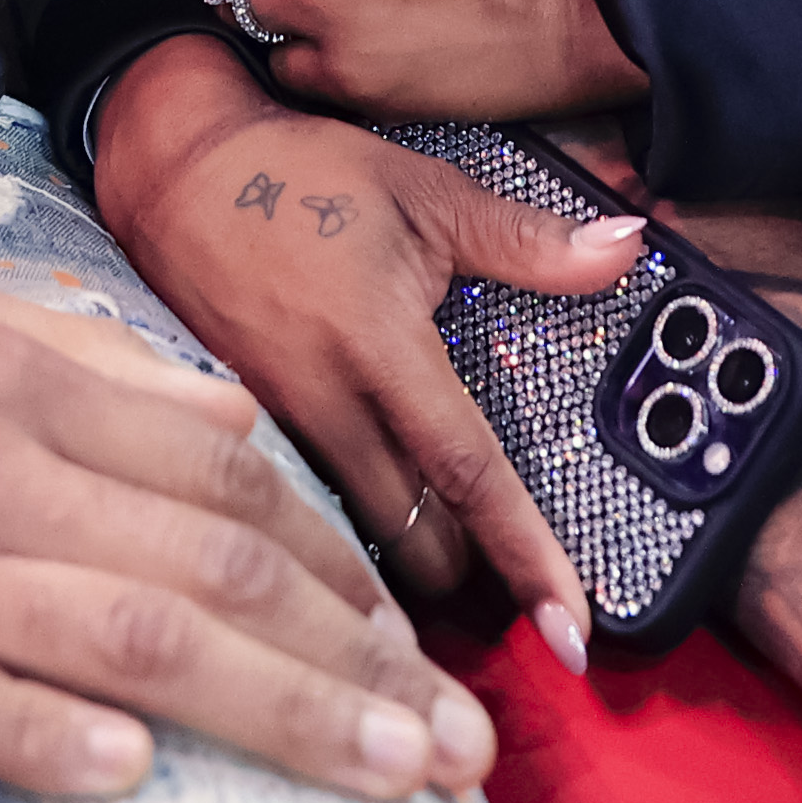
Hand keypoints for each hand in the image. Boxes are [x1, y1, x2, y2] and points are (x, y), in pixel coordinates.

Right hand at [0, 263, 499, 802]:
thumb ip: (86, 359)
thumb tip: (227, 418)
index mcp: (22, 379)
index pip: (222, 476)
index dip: (335, 565)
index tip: (411, 640)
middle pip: (216, 566)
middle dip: (359, 660)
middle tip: (460, 742)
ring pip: (137, 637)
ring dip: (281, 712)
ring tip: (387, 774)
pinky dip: (62, 740)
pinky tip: (135, 778)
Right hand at [92, 34, 634, 642]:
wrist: (174, 170)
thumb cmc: (301, 174)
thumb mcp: (423, 191)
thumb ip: (526, 239)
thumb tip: (627, 247)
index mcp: (377, 344)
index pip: (467, 473)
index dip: (526, 556)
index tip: (572, 632)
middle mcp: (323, 402)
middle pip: (413, 545)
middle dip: (468, 573)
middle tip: (512, 573)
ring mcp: (276, 428)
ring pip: (357, 545)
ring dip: (409, 561)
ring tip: (449, 554)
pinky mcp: (243, 438)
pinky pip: (310, 513)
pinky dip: (350, 534)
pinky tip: (372, 522)